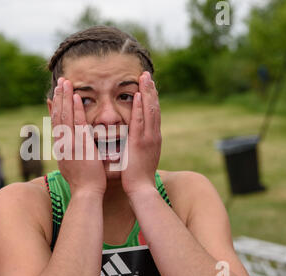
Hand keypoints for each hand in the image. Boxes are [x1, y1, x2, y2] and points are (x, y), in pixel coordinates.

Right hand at [51, 78, 106, 195]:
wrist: (86, 193)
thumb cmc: (84, 183)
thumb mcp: (73, 166)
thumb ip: (71, 155)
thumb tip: (71, 149)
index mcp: (61, 148)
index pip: (56, 124)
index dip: (54, 108)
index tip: (54, 96)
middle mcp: (62, 143)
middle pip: (57, 116)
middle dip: (58, 98)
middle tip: (60, 82)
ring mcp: (69, 143)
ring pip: (64, 116)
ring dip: (65, 98)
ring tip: (65, 83)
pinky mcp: (79, 145)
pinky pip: (76, 123)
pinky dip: (75, 110)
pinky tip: (76, 97)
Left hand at [121, 72, 161, 196]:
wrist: (141, 189)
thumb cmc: (137, 176)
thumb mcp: (139, 157)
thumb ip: (137, 146)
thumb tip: (131, 139)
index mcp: (152, 138)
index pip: (152, 114)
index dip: (150, 99)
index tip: (147, 86)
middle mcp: (153, 135)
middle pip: (153, 108)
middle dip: (150, 90)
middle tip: (147, 75)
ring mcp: (148, 138)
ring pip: (149, 111)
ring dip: (147, 93)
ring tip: (145, 78)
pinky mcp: (140, 142)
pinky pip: (140, 121)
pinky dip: (140, 107)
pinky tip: (138, 95)